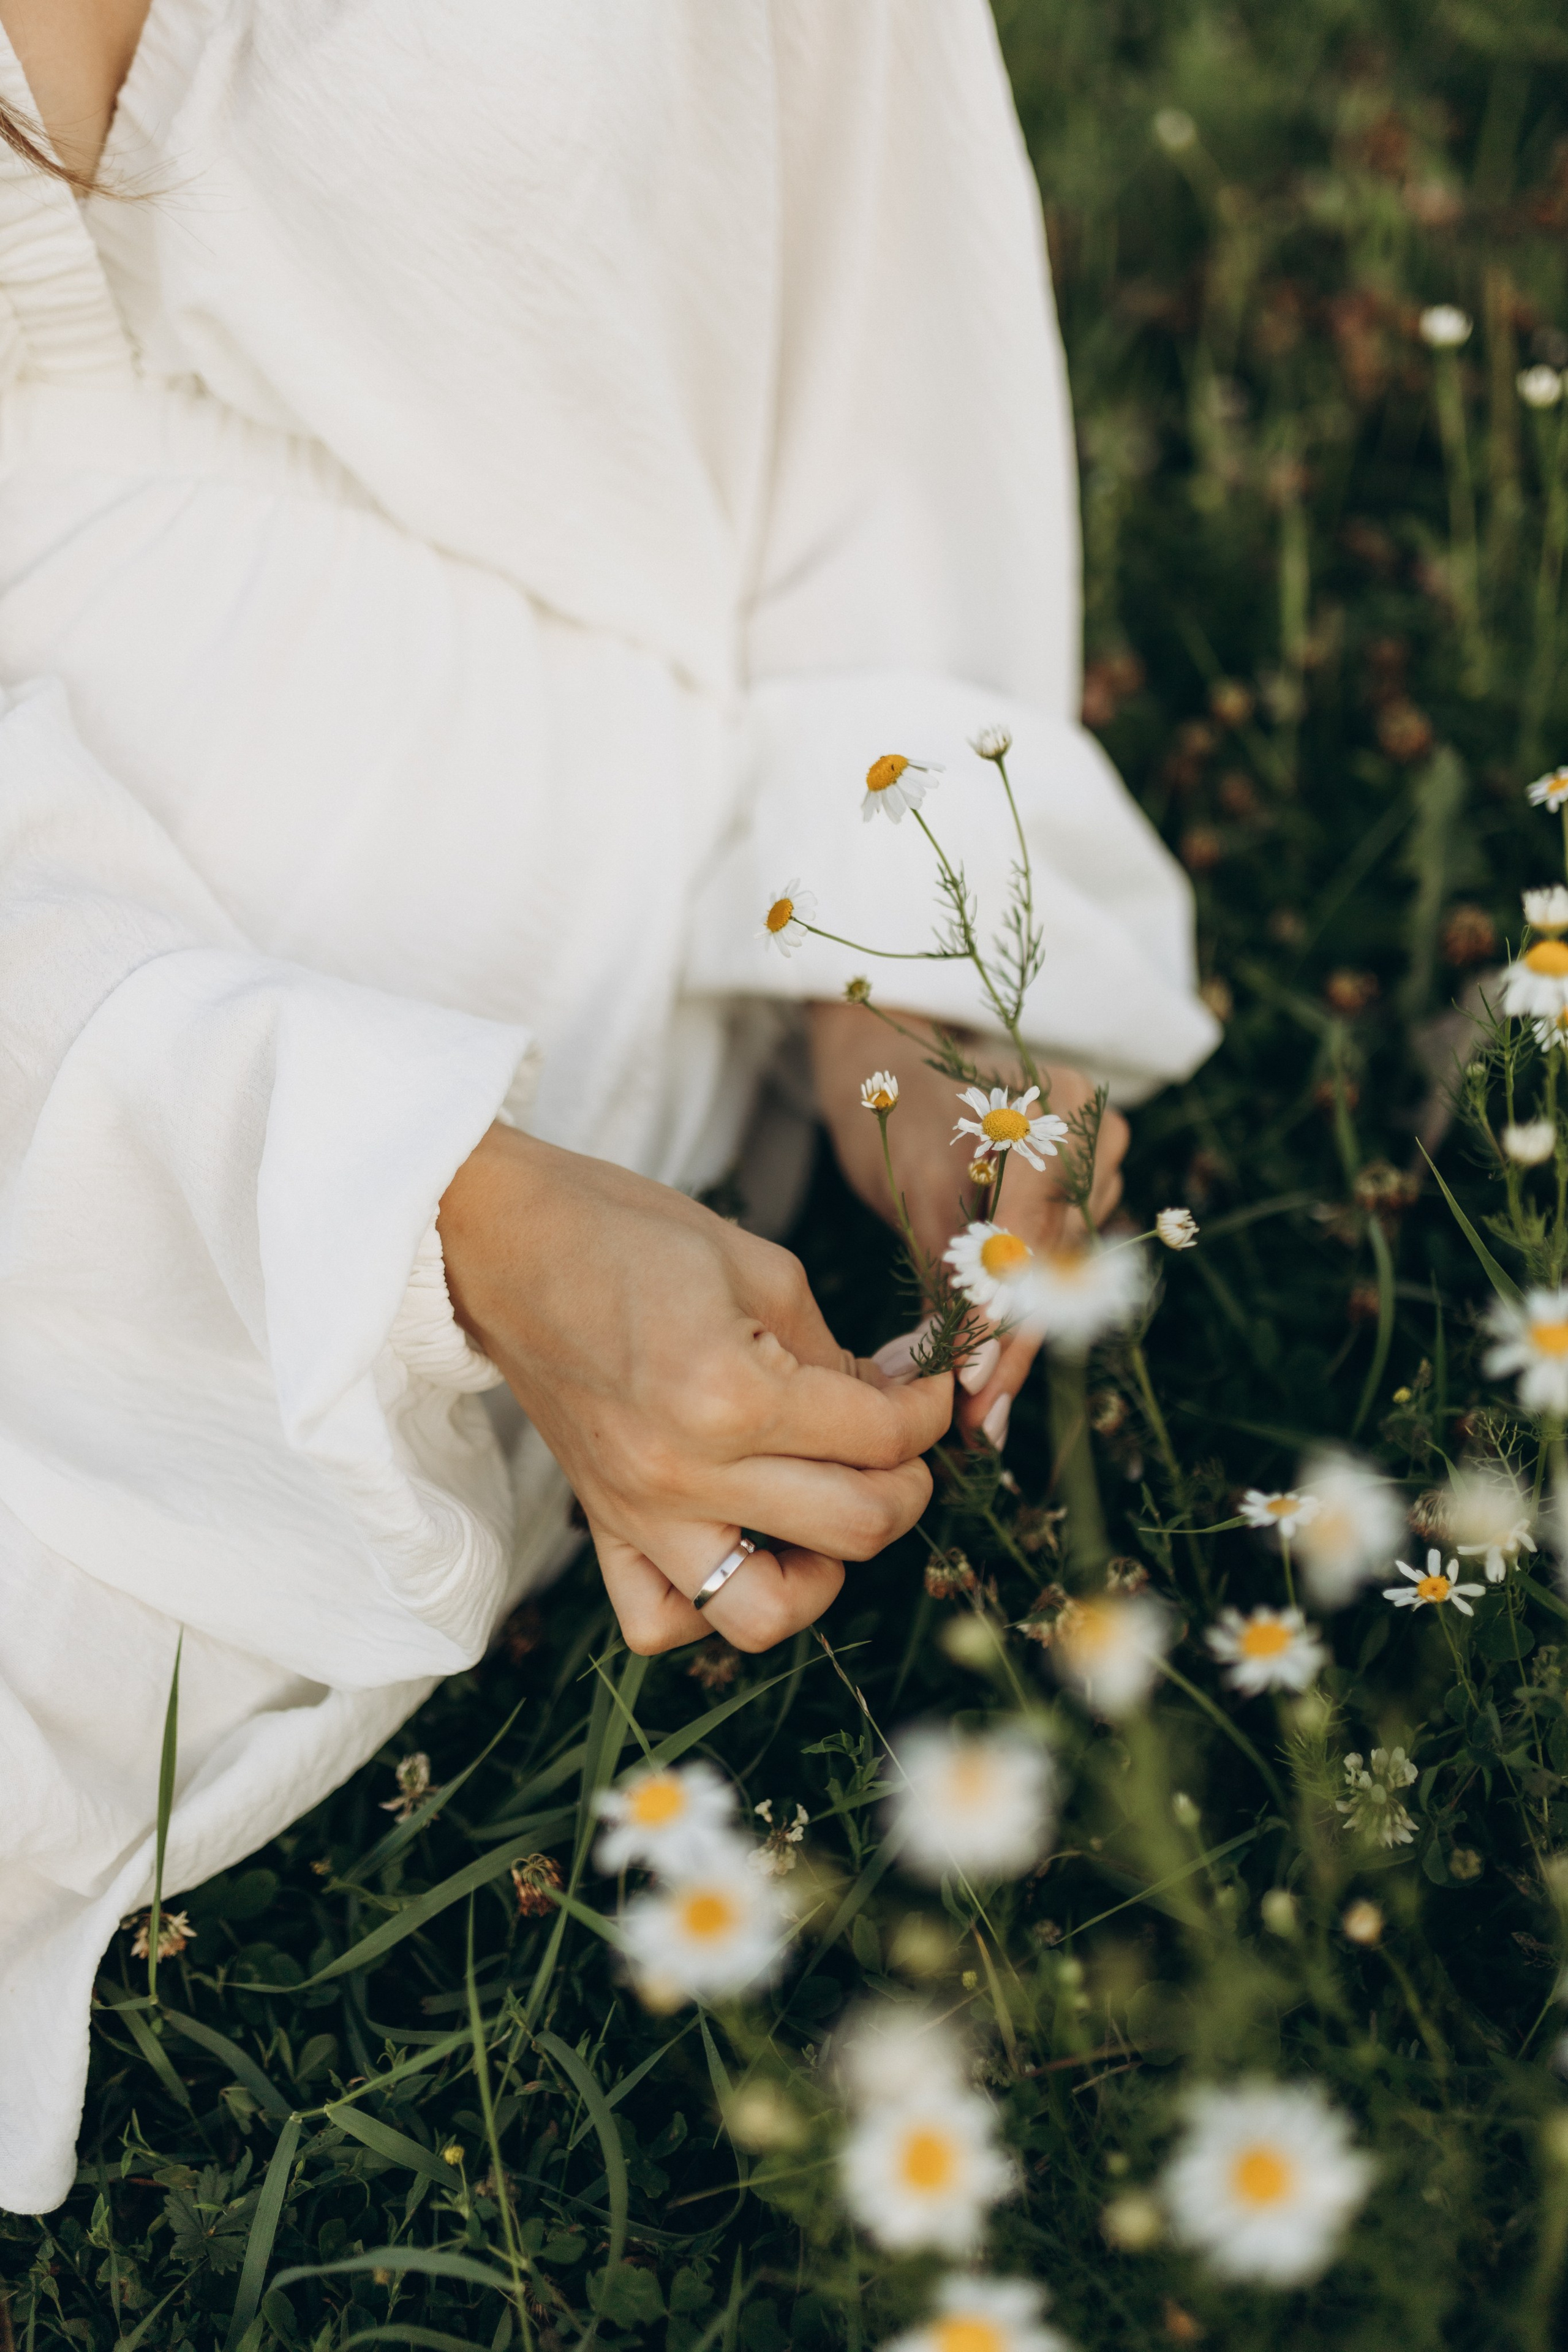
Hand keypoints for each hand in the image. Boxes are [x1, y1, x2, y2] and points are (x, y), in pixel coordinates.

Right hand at [438, 1125, 951, 1653]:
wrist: (503, 1242)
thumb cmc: (626, 1233)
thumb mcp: (759, 1268)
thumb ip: (834, 1350)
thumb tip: (894, 1400)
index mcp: (732, 1393)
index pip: (880, 1434)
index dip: (928, 1409)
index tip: (927, 1388)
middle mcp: (685, 1472)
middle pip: (855, 1527)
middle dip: (907, 1485)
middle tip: (901, 1445)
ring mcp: (639, 1513)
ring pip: (767, 1612)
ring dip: (826, 1571)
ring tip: (830, 1514)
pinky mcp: (602, 1526)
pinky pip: (661, 1622)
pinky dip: (713, 1609)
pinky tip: (744, 1548)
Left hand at [808, 1002, 1127, 1440]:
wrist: (898, 1068)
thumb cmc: (894, 1114)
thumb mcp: (913, 1191)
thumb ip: (952, 1278)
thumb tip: (966, 1377)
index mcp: (1057, 1115)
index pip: (1031, 1243)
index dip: (1002, 1324)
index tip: (972, 1393)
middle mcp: (1097, 1138)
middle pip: (1053, 1270)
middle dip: (1008, 1351)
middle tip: (975, 1427)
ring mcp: (1101, 1167)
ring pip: (1059, 1279)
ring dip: (1014, 1344)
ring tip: (974, 1414)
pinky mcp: (1088, 1195)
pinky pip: (1058, 1269)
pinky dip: (1020, 1318)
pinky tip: (989, 1376)